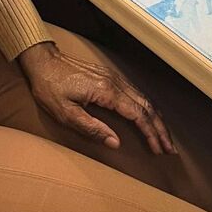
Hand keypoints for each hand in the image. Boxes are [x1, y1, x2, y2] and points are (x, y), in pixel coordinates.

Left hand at [18, 41, 175, 155]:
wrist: (42, 61)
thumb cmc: (50, 88)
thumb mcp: (65, 113)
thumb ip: (92, 128)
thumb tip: (116, 143)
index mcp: (106, 92)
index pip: (138, 115)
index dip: (151, 134)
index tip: (159, 150)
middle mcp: (114, 82)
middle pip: (146, 106)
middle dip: (160, 129)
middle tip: (169, 149)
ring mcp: (113, 77)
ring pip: (143, 98)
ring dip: (155, 118)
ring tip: (164, 137)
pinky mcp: (108, 76)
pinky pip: (134, 92)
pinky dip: (146, 107)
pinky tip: (148, 117)